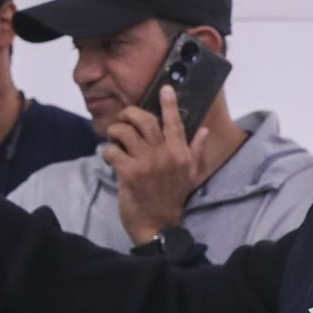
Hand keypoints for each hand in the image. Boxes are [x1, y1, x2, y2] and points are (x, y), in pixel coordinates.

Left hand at [104, 86, 210, 245]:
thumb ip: (196, 150)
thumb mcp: (191, 174)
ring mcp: (146, 164)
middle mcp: (165, 155)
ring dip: (115, 131)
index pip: (175, 123)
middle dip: (130, 113)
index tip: (165, 88)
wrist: (159, 224)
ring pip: (125, 133)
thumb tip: (204, 130)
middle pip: (145, 121)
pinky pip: (113, 151)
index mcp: (181, 153)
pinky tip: (110, 157)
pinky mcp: (129, 174)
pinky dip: (108, 151)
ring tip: (114, 137)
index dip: (169, 104)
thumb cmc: (173, 198)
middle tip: (124, 117)